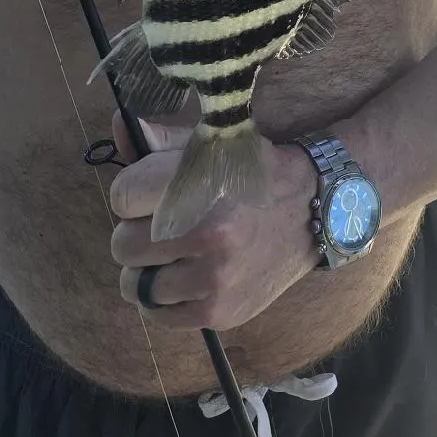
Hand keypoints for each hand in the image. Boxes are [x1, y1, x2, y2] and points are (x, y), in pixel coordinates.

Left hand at [107, 113, 319, 330]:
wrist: (317, 207)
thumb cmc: (256, 173)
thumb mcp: (215, 144)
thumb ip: (161, 139)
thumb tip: (119, 123)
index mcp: (201, 183)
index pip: (121, 196)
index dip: (133, 193)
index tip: (152, 194)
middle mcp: (207, 232)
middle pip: (122, 243)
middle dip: (137, 232)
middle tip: (165, 225)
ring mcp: (214, 277)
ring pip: (135, 284)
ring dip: (149, 268)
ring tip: (176, 253)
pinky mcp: (219, 311)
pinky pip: (160, 313)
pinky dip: (166, 297)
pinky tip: (189, 275)